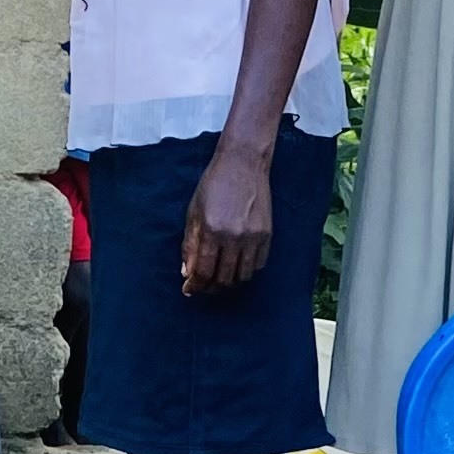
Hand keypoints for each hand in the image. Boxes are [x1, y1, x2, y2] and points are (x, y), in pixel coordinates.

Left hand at [181, 138, 274, 296]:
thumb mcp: (194, 211)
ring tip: (221, 277)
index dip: (195, 285)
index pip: (203, 271)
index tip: (190, 290)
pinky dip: (246, 270)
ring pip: (242, 276)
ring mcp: (252, 237)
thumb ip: (190, 243)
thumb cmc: (214, 184)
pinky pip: (258, 265)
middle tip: (205, 286)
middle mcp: (233, 236)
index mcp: (210, 230)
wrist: (243, 163)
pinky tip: (237, 265)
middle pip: (223, 278)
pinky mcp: (267, 234)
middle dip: (211, 287)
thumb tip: (187, 272)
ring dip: (230, 281)